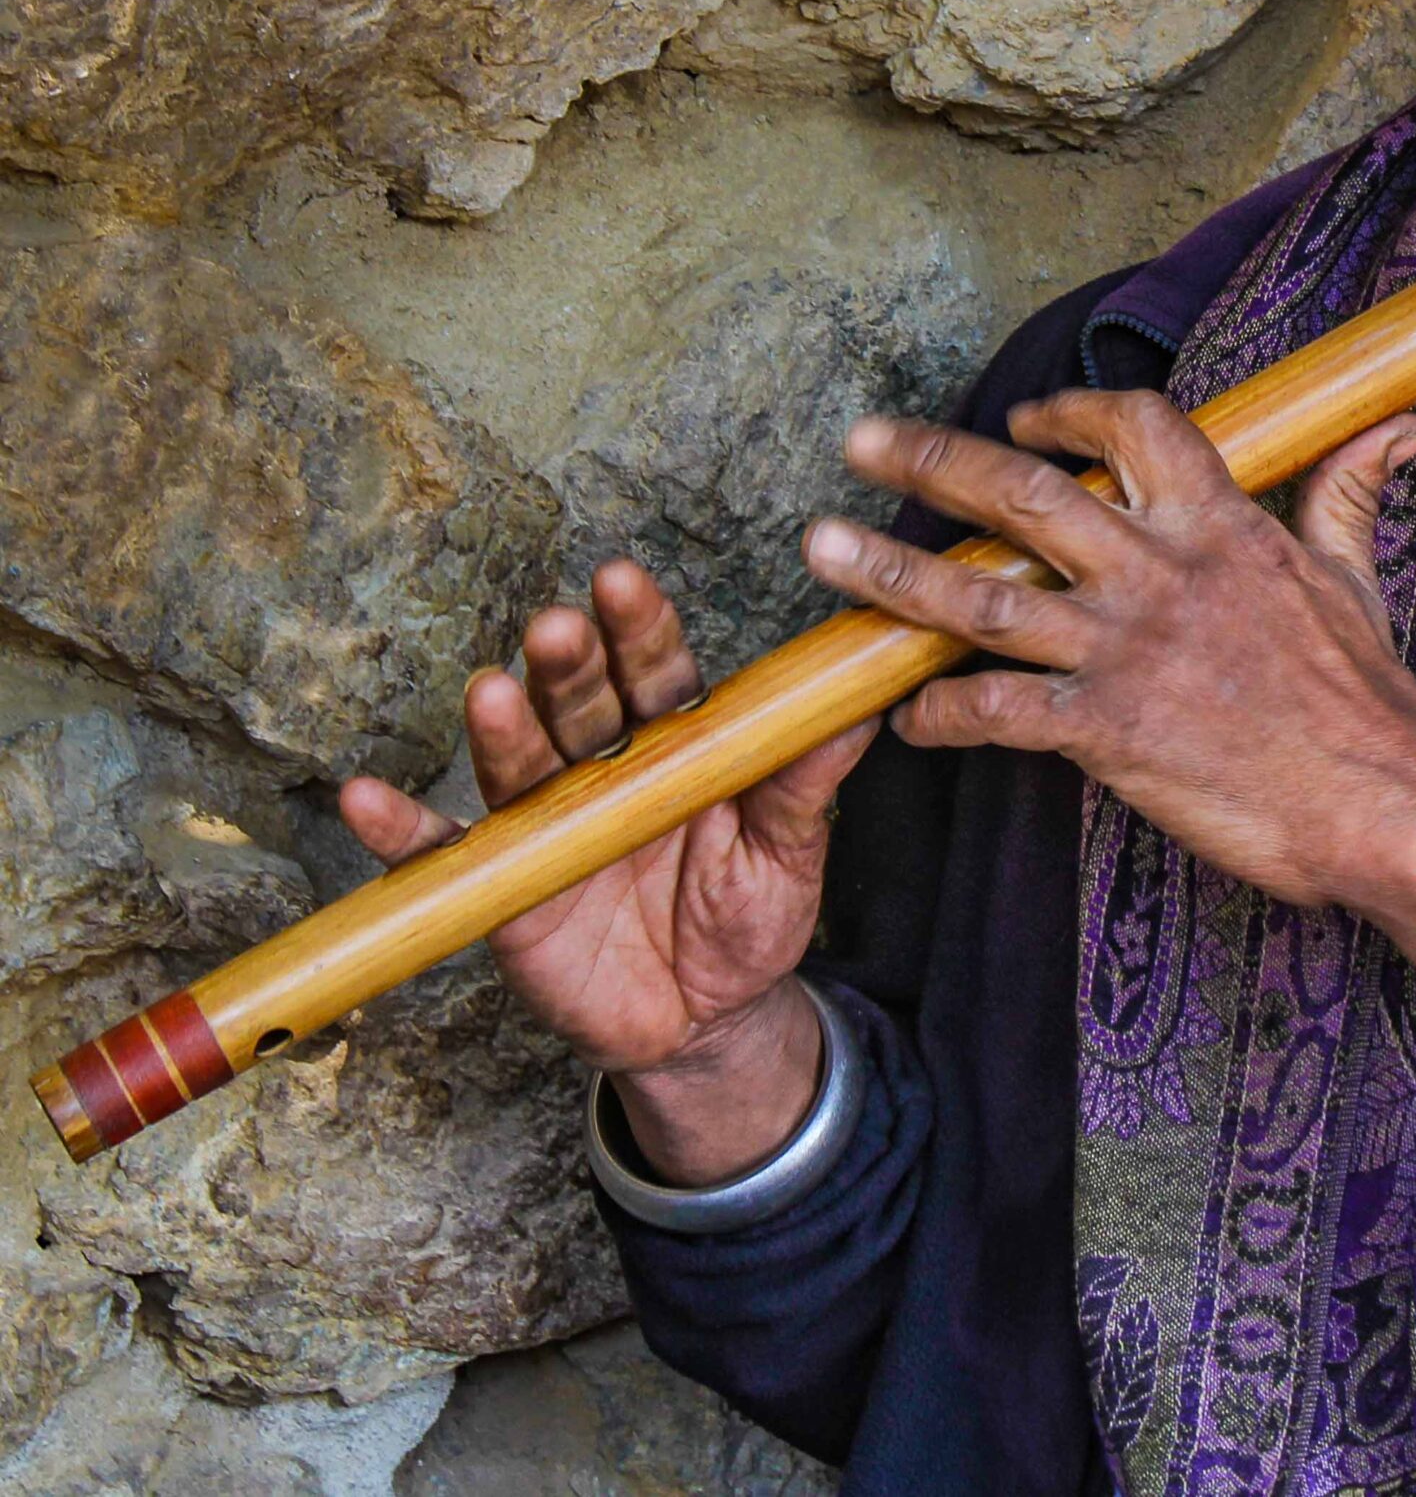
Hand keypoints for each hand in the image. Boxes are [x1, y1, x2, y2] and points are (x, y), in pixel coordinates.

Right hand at [338, 559, 874, 1183]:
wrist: (708, 1023)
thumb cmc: (751, 919)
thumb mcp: (789, 852)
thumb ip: (807, 781)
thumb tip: (859, 705)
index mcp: (675, 741)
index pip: (656, 671)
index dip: (638, 628)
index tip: (623, 582)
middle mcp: (604, 766)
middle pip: (581, 702)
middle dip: (568, 664)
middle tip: (558, 627)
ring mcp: (548, 823)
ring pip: (520, 763)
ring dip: (500, 728)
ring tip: (489, 693)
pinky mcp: (504, 888)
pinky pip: (446, 856)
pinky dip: (402, 832)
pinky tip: (366, 799)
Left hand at [806, 392, 1415, 1052]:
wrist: (1384, 806)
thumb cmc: (1370, 702)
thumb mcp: (1357, 580)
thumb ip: (1348, 495)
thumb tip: (1397, 428)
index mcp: (1220, 526)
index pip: (1133, 428)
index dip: (1070, 412)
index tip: (1024, 416)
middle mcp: (1160, 574)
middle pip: (1025, 494)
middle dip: (933, 460)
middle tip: (861, 439)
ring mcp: (1127, 651)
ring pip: (983, 597)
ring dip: (892, 572)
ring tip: (821, 548)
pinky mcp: (1109, 731)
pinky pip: (998, 712)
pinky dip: (941, 713)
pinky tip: (906, 720)